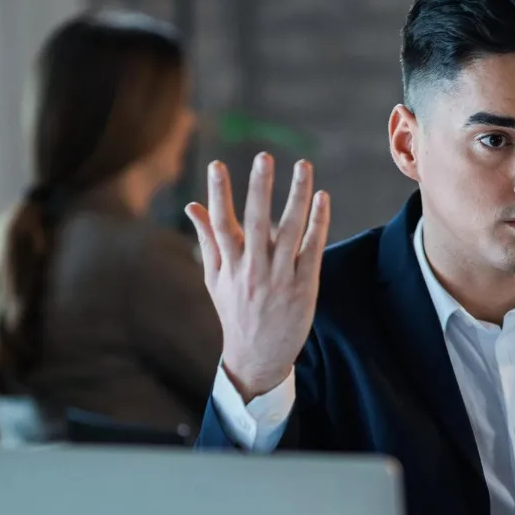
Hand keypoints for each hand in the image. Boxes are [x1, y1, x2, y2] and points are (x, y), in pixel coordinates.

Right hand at [185, 153, 330, 400]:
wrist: (259, 357)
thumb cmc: (236, 313)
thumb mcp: (216, 280)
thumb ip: (208, 240)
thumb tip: (193, 206)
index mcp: (230, 266)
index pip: (221, 224)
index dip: (218, 194)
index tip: (216, 165)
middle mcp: (254, 270)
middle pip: (255, 222)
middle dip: (259, 188)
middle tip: (263, 157)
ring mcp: (281, 278)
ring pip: (290, 230)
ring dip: (297, 196)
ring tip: (303, 166)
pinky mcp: (305, 287)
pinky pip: (313, 248)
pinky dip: (318, 222)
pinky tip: (322, 198)